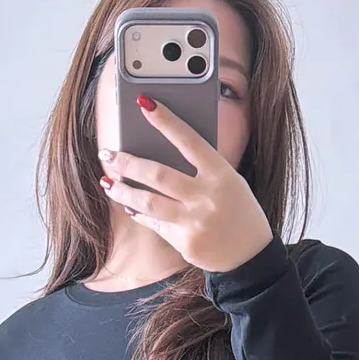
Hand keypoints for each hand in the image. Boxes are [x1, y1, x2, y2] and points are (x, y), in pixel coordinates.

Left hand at [97, 96, 273, 275]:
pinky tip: (129, 207)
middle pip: (158, 174)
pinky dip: (140, 215)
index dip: (165, 120)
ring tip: (108, 183)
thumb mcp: (229, 181)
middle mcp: (207, 197)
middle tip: (108, 154)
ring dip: (122, 192)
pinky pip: (155, 224)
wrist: (250, 256)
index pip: (188, 140)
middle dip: (127, 163)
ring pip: (148, 202)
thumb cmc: (237, 211)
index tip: (143, 103)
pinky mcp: (186, 244)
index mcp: (221, 174)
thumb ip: (201, 168)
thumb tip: (158, 153)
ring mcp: (195, 222)